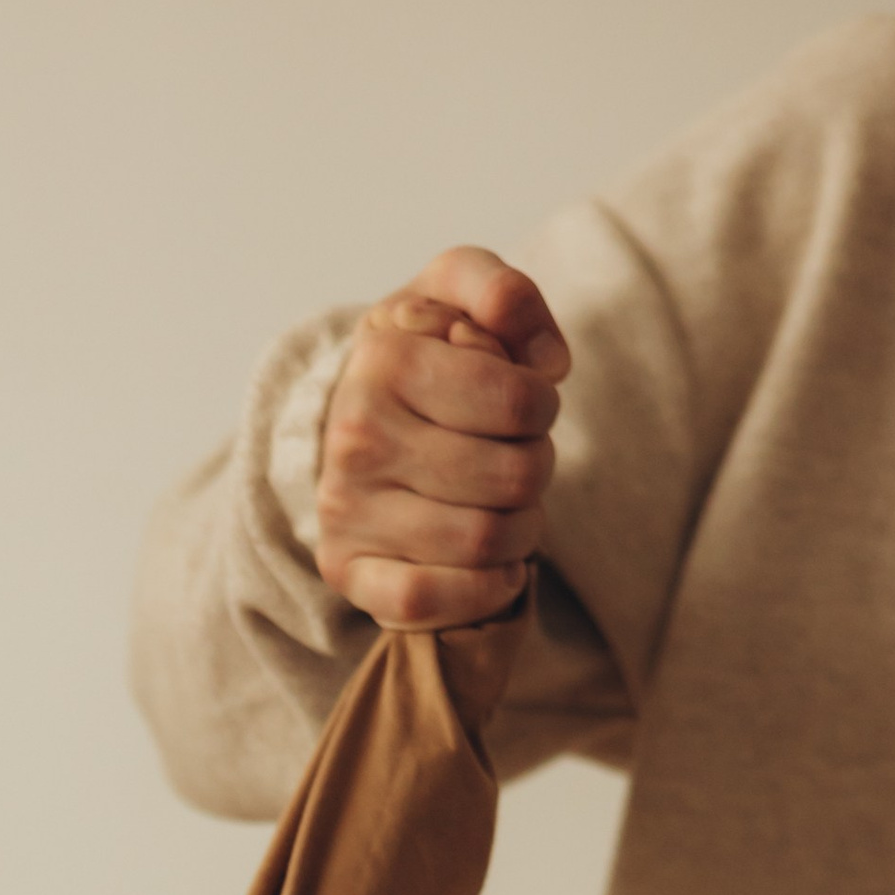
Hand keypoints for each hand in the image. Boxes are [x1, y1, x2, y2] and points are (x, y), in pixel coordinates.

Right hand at [314, 247, 569, 630]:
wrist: (347, 416)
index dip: (543, 405)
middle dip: (536, 468)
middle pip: (514, 477)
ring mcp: (344, 509)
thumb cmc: (421, 355)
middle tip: (517, 458)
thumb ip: (503, 292)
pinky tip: (496, 565)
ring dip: (522, 531)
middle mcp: (355, 436)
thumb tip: (550, 361)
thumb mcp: (453, 294)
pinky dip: (483, 590)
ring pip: (484, 543)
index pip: (522, 402)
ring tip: (508, 508)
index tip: (525, 403)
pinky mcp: (345, 570)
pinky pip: (428, 602)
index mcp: (386, 358)